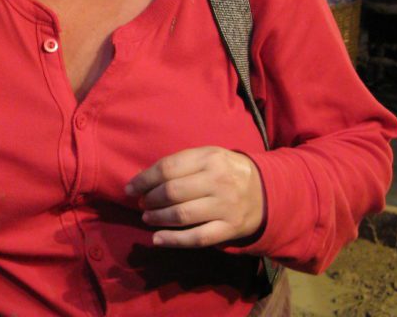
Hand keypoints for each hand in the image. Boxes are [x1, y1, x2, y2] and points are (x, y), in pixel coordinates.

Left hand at [125, 146, 263, 247]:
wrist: (266, 191)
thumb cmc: (226, 171)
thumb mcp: (208, 156)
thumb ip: (180, 164)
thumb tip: (143, 178)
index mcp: (209, 158)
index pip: (168, 168)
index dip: (144, 179)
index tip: (130, 188)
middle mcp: (217, 181)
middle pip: (172, 192)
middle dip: (150, 200)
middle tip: (142, 204)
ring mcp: (224, 206)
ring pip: (182, 215)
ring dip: (158, 218)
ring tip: (147, 217)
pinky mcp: (229, 229)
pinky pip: (197, 238)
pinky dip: (174, 240)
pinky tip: (157, 239)